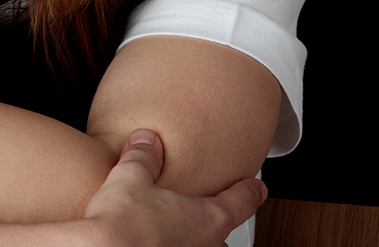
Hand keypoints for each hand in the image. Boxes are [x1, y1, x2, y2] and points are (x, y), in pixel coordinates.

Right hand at [83, 129, 266, 246]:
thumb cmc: (121, 227)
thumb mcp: (130, 178)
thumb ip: (143, 158)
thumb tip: (146, 142)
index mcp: (208, 219)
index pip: (242, 202)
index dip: (251, 191)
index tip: (258, 187)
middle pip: (221, 231)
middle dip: (212, 220)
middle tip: (203, 210)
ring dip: (190, 238)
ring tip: (173, 230)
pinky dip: (167, 245)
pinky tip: (152, 242)